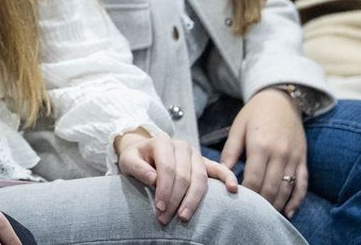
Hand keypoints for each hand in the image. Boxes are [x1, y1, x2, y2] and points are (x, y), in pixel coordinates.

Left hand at [114, 130, 237, 225]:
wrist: (144, 152)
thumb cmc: (136, 158)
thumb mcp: (128, 160)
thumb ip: (138, 168)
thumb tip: (154, 179)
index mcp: (162, 142)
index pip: (167, 168)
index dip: (164, 190)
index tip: (158, 208)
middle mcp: (181, 146)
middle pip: (184, 176)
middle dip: (175, 200)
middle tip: (166, 218)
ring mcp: (195, 154)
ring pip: (200, 178)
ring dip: (193, 200)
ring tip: (184, 216)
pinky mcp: (204, 163)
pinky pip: (218, 169)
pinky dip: (227, 177)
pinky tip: (233, 189)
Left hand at [220, 88, 307, 216]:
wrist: (281, 99)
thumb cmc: (254, 113)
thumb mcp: (237, 128)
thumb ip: (230, 151)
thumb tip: (221, 172)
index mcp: (260, 145)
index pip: (254, 178)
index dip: (246, 193)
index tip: (237, 201)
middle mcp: (279, 154)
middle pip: (270, 187)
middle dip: (260, 203)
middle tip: (250, 213)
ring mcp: (294, 158)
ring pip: (286, 189)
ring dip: (276, 204)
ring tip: (265, 215)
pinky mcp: (303, 159)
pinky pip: (302, 184)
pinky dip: (297, 200)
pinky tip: (288, 212)